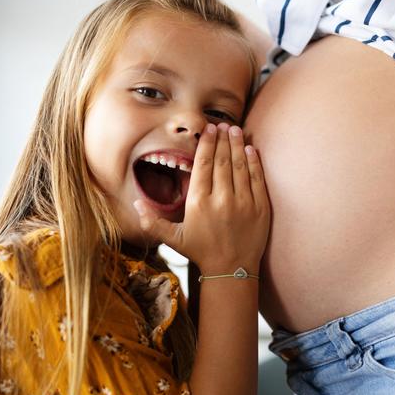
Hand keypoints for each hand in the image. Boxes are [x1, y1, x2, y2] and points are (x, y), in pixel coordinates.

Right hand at [135, 122, 270, 274]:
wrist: (232, 270)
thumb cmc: (201, 252)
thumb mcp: (173, 239)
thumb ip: (153, 221)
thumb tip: (134, 203)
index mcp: (199, 203)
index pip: (204, 165)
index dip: (207, 144)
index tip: (209, 130)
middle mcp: (221, 200)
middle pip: (222, 161)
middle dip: (222, 139)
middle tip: (222, 124)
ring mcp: (243, 203)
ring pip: (240, 166)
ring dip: (237, 145)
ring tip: (234, 130)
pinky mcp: (260, 208)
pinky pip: (257, 178)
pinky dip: (254, 161)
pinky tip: (250, 148)